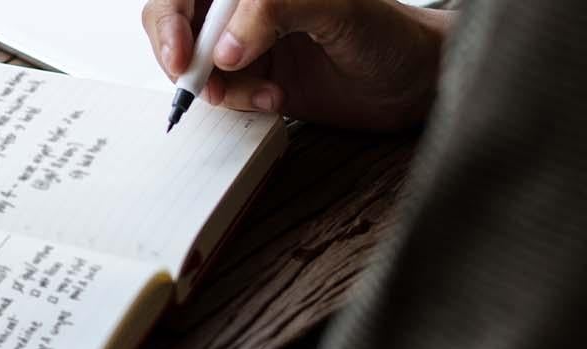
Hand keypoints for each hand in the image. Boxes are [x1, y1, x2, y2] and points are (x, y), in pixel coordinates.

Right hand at [142, 0, 450, 129]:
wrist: (414, 83)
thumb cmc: (389, 33)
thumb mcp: (337, 10)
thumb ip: (276, 11)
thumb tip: (225, 47)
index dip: (172, 17)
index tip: (183, 53)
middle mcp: (245, 4)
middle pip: (176, 18)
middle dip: (182, 54)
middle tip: (199, 82)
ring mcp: (245, 39)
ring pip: (193, 60)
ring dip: (218, 85)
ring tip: (263, 93)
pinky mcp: (252, 76)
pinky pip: (217, 90)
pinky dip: (236, 101)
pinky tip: (273, 99)